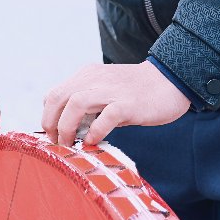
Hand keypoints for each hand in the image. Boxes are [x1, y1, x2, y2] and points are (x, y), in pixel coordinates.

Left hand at [41, 61, 190, 149]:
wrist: (170, 81)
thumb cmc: (138, 92)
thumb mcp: (106, 91)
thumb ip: (89, 107)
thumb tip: (73, 132)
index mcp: (87, 76)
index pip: (55, 94)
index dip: (48, 117)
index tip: (54, 136)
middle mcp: (95, 79)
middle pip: (58, 98)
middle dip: (51, 124)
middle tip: (58, 144)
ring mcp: (111, 90)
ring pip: (75, 103)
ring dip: (67, 127)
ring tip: (71, 144)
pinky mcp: (128, 103)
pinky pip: (105, 117)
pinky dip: (95, 131)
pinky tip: (95, 141)